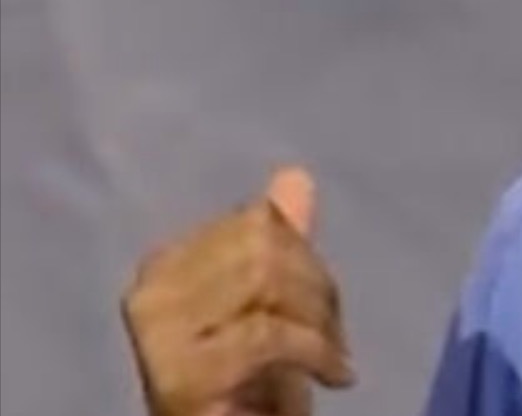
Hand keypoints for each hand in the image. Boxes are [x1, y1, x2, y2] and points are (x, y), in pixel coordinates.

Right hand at [121, 166, 355, 414]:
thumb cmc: (245, 382)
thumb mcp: (270, 307)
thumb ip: (279, 245)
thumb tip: (295, 176)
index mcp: (164, 265)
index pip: (256, 220)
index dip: (307, 256)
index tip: (326, 305)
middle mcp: (149, 292)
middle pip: (263, 244)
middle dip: (318, 288)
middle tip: (336, 335)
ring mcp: (157, 335)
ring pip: (266, 280)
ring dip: (318, 324)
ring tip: (331, 359)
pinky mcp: (180, 377)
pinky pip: (267, 335)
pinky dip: (316, 353)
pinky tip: (335, 376)